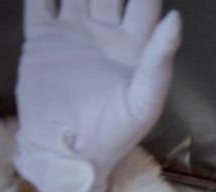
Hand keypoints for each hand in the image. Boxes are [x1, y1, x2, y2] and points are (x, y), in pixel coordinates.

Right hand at [14, 0, 180, 191]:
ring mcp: (73, 32)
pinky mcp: (41, 38)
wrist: (67, 153)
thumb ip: (160, 60)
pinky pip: (39, 5)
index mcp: (135, 45)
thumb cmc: (114, 133)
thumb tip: (176, 17)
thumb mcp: (144, 101)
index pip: (143, 5)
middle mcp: (106, 32)